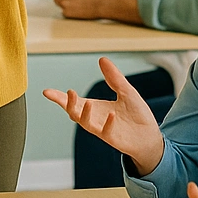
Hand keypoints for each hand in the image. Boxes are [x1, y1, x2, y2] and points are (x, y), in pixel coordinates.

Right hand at [41, 57, 164, 172]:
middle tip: (68, 92)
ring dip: (84, 113)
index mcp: (95, 107)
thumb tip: (102, 59)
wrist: (150, 137)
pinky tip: (111, 115)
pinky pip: (106, 132)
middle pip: (74, 112)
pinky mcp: (114, 138)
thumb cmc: (137, 116)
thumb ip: (114, 78)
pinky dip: (107, 124)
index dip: (59, 97)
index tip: (46, 92)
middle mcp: (95, 118)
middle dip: (68, 104)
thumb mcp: (126, 91)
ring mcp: (103, 129)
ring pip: (86, 123)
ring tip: (85, 102)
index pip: (73, 102)